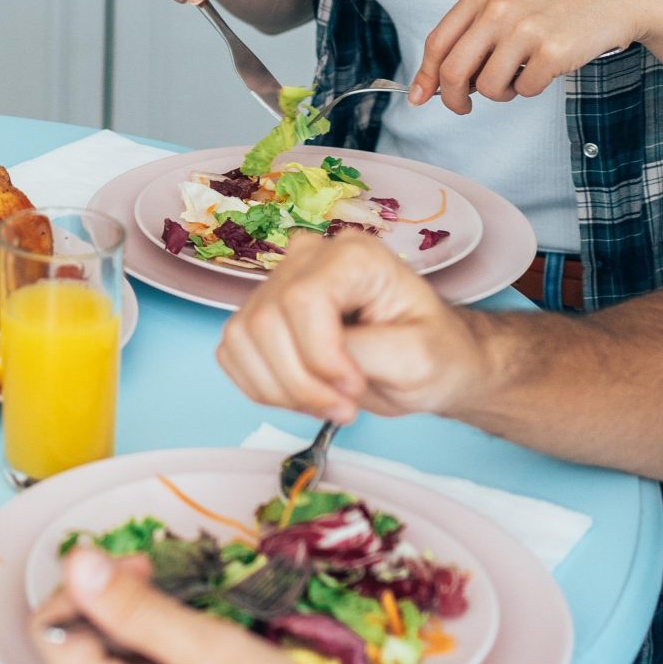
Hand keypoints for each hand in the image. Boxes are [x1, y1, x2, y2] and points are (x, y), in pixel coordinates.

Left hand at [34, 550, 414, 663]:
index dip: (91, 587)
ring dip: (127, 659)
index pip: (51, 628)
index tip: (138, 571)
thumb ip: (134, 607)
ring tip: (192, 661)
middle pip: (69, 661)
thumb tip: (78, 565)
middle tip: (174, 609)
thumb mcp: (215, 653)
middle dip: (113, 621)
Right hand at [217, 232, 489, 423]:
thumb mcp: (420, 358)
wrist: (423, 361)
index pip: (303, 298)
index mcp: (352, 255)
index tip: (353, 388)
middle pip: (265, 321)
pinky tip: (302, 396)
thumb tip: (319, 362)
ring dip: (280, 390)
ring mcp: (276, 285)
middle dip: (300, 381)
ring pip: (240, 339)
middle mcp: (306, 259)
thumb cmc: (431, 353)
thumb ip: (368, 353)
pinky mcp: (257, 315)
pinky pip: (231, 353)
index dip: (319, 354)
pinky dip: (261, 388)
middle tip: (343, 408)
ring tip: (326, 404)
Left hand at [409, 0, 662, 113]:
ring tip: (520, 74)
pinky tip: (547, 67)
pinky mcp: (552, 51)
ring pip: (488, 88)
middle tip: (463, 107)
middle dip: (453, 99)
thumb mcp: (508, 1)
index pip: (437, 44)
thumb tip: (435, 82)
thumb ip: (472, 34)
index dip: (425, 76)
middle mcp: (498, 9)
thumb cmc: (556, 2)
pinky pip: (524, 90)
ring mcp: (525, 30)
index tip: (419, 97)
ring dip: (502, 92)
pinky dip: (531, 88)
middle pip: (453, 72)